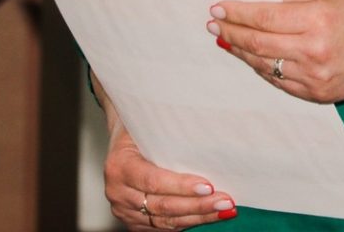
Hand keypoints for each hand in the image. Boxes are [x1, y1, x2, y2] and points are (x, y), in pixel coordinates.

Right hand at [104, 121, 236, 228]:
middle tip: (225, 202)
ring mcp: (123, 210)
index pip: (154, 181)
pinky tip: (206, 215)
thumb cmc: (140, 124)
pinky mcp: (132, 221)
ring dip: (197, 217)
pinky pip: (161, 226)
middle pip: (162, 206)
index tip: (208, 186)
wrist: (122, 133)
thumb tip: (209, 137)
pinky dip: (186, 222)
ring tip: (222, 211)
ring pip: (164, 221)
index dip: (182, 186)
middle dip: (197, 206)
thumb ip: (171, 135)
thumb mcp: (150, 122)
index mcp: (120, 166)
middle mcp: (118, 192)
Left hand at [207, 0, 343, 103]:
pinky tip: (253, 56)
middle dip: (231, 33)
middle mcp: (314, 50)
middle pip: (258, 43)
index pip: (264, 16)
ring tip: (227, 40)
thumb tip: (260, 0)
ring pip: (265, 66)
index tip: (217, 8)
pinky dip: (262, 69)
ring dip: (242, 52)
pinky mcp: (317, 95)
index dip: (237, 12)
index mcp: (317, 18)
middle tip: (214, 25)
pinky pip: (279, 82)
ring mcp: (315, 77)